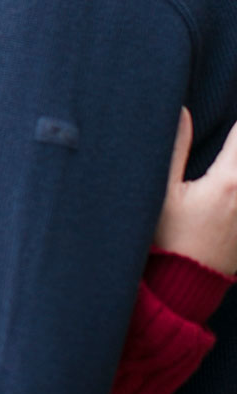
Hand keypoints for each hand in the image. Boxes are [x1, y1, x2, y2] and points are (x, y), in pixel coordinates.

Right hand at [155, 108, 236, 273]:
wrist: (184, 286)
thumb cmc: (168, 239)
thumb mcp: (163, 192)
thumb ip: (176, 147)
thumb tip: (182, 111)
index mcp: (227, 181)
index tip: (229, 106)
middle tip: (229, 138)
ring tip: (227, 158)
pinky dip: (236, 185)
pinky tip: (227, 183)